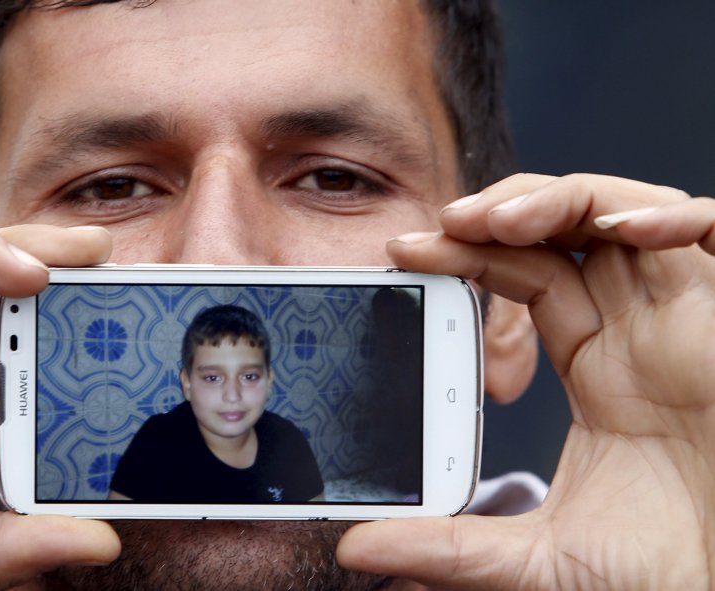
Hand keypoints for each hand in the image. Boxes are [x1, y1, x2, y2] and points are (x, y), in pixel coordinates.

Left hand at [338, 174, 714, 588]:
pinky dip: (672, 218)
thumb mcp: (539, 558)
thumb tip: (357, 546)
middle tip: (442, 221)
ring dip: (561, 200)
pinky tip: (621, 231)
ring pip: (625, 214)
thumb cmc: (663, 575)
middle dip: (503, 210)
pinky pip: (713, 235)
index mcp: (598, 366)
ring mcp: (687, 319)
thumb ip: (450, 547)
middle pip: (568, 230)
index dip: (469, 253)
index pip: (525, 275)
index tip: (403, 250)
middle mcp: (639, 329)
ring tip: (497, 221)